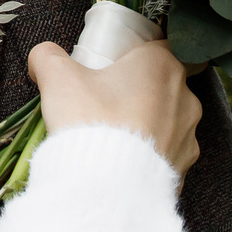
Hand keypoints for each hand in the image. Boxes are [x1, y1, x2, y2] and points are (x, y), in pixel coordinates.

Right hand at [28, 40, 201, 177]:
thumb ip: (48, 57)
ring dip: (145, 122)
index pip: (154, 45)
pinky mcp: (184, 165)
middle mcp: (184, 96)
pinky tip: (124, 160)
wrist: (106, 187)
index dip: (131, 53)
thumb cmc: (90, 122)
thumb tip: (43, 56)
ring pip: (167, 118)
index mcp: (160, 64)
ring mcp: (188, 133)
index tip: (111, 65)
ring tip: (113, 135)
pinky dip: (148, 153)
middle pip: (160, 82)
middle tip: (105, 101)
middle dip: (136, 89)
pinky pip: (166, 151)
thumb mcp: (58, 79)